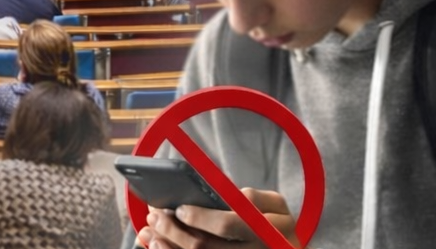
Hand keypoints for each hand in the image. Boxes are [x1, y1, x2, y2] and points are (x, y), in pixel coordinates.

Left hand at [138, 189, 294, 248]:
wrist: (286, 247)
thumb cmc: (273, 219)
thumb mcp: (272, 204)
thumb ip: (249, 197)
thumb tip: (210, 191)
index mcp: (270, 229)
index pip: (227, 225)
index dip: (199, 218)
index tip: (178, 209)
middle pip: (206, 247)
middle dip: (175, 232)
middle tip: (154, 217)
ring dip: (168, 246)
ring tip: (149, 233)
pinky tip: (159, 246)